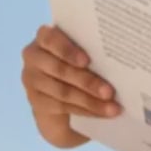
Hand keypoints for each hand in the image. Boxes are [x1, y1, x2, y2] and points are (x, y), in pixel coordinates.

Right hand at [20, 24, 119, 148]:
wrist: (62, 99)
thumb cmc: (78, 66)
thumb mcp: (83, 55)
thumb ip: (92, 51)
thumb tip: (119, 53)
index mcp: (45, 37)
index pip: (50, 38)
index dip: (68, 50)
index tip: (87, 61)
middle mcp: (34, 56)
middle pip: (60, 69)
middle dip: (87, 81)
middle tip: (110, 91)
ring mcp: (32, 80)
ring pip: (63, 91)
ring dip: (90, 101)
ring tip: (112, 106)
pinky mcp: (37, 102)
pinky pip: (63, 107)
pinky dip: (87, 111)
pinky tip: (104, 113)